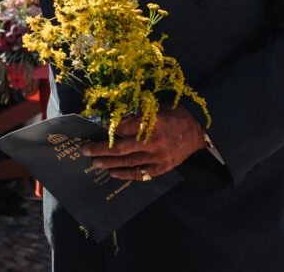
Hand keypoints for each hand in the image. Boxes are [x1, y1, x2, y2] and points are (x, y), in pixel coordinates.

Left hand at [82, 106, 206, 180]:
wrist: (198, 128)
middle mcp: (153, 142)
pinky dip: (126, 174)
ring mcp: (158, 157)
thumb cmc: (173, 115)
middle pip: (120, 149)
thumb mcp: (153, 109)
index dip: (106, 131)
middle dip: (100, 150)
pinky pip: (141, 173)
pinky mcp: (163, 167)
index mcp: (150, 123)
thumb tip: (113, 125)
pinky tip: (113, 173)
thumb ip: (134, 119)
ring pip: (128, 163)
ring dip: (109, 163)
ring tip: (95, 163)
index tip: (95, 131)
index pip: (121, 129)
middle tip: (85, 151)